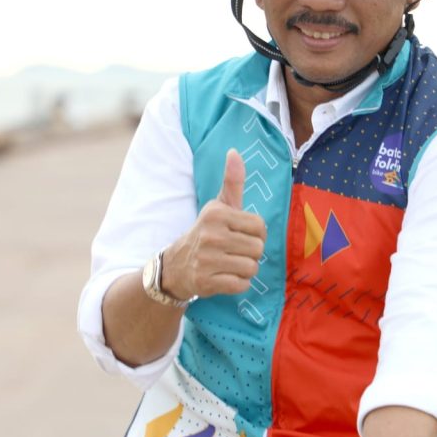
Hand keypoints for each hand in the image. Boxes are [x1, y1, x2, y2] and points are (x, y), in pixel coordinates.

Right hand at [161, 149, 265, 299]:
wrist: (176, 265)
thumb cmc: (206, 232)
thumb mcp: (218, 206)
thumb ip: (232, 181)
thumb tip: (235, 151)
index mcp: (217, 214)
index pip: (260, 226)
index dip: (256, 233)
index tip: (241, 234)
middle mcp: (211, 235)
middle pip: (258, 249)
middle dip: (251, 253)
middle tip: (234, 251)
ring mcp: (207, 260)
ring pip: (252, 268)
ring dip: (245, 269)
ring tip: (229, 263)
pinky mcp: (206, 282)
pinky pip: (241, 285)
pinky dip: (237, 284)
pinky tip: (224, 276)